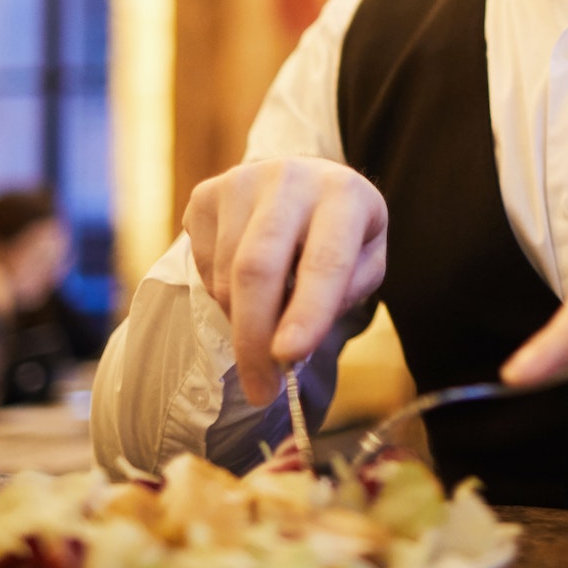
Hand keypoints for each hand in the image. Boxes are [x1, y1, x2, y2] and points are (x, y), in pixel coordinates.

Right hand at [183, 158, 387, 405]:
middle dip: (254, 338)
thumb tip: (292, 339)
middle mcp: (289, 178)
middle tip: (261, 389)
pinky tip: (246, 279)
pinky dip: (222, 294)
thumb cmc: (340, 232)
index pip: (324, 260)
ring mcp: (240, 181)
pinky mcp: (205, 194)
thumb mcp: (365, 260)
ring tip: (269, 315)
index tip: (289, 357)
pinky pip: (202, 267)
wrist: (304, 180)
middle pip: (257, 268)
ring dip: (242, 319)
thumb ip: (342, 295)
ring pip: (226, 277)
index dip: (306, 311)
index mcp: (343, 193)